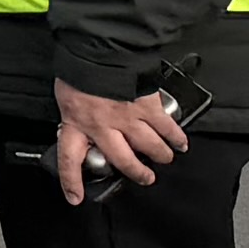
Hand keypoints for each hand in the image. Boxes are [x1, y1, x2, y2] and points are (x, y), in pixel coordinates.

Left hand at [48, 79, 183, 203]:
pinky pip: (165, 126)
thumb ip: (75, 114)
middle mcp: (102, 126)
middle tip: (146, 178)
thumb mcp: (68, 95)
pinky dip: (176, 136)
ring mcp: (127, 118)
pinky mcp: (147, 106)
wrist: (97, 49)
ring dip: (160, 155)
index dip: (71, 182)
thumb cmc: (79, 70)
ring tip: (165, 158)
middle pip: (123, 160)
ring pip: (149, 146)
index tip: (75, 198)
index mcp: (76, 124)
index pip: (69, 160)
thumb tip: (77, 122)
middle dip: (137, 173)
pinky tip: (181, 142)